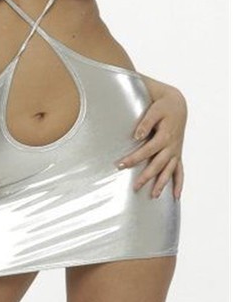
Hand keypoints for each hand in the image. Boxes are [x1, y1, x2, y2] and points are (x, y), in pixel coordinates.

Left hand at [116, 84, 186, 199]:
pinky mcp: (177, 154)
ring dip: (162, 183)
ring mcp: (175, 151)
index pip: (147, 151)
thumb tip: (136, 136)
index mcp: (165, 136)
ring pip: (169, 171)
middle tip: (134, 187)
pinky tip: (176, 196)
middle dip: (146, 176)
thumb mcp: (154, 111)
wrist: (178, 105)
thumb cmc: (163, 107)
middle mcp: (172, 146)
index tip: (120, 165)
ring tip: (153, 195)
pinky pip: (180, 171)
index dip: (134, 159)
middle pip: (158, 165)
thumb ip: (145, 123)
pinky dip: (179, 183)